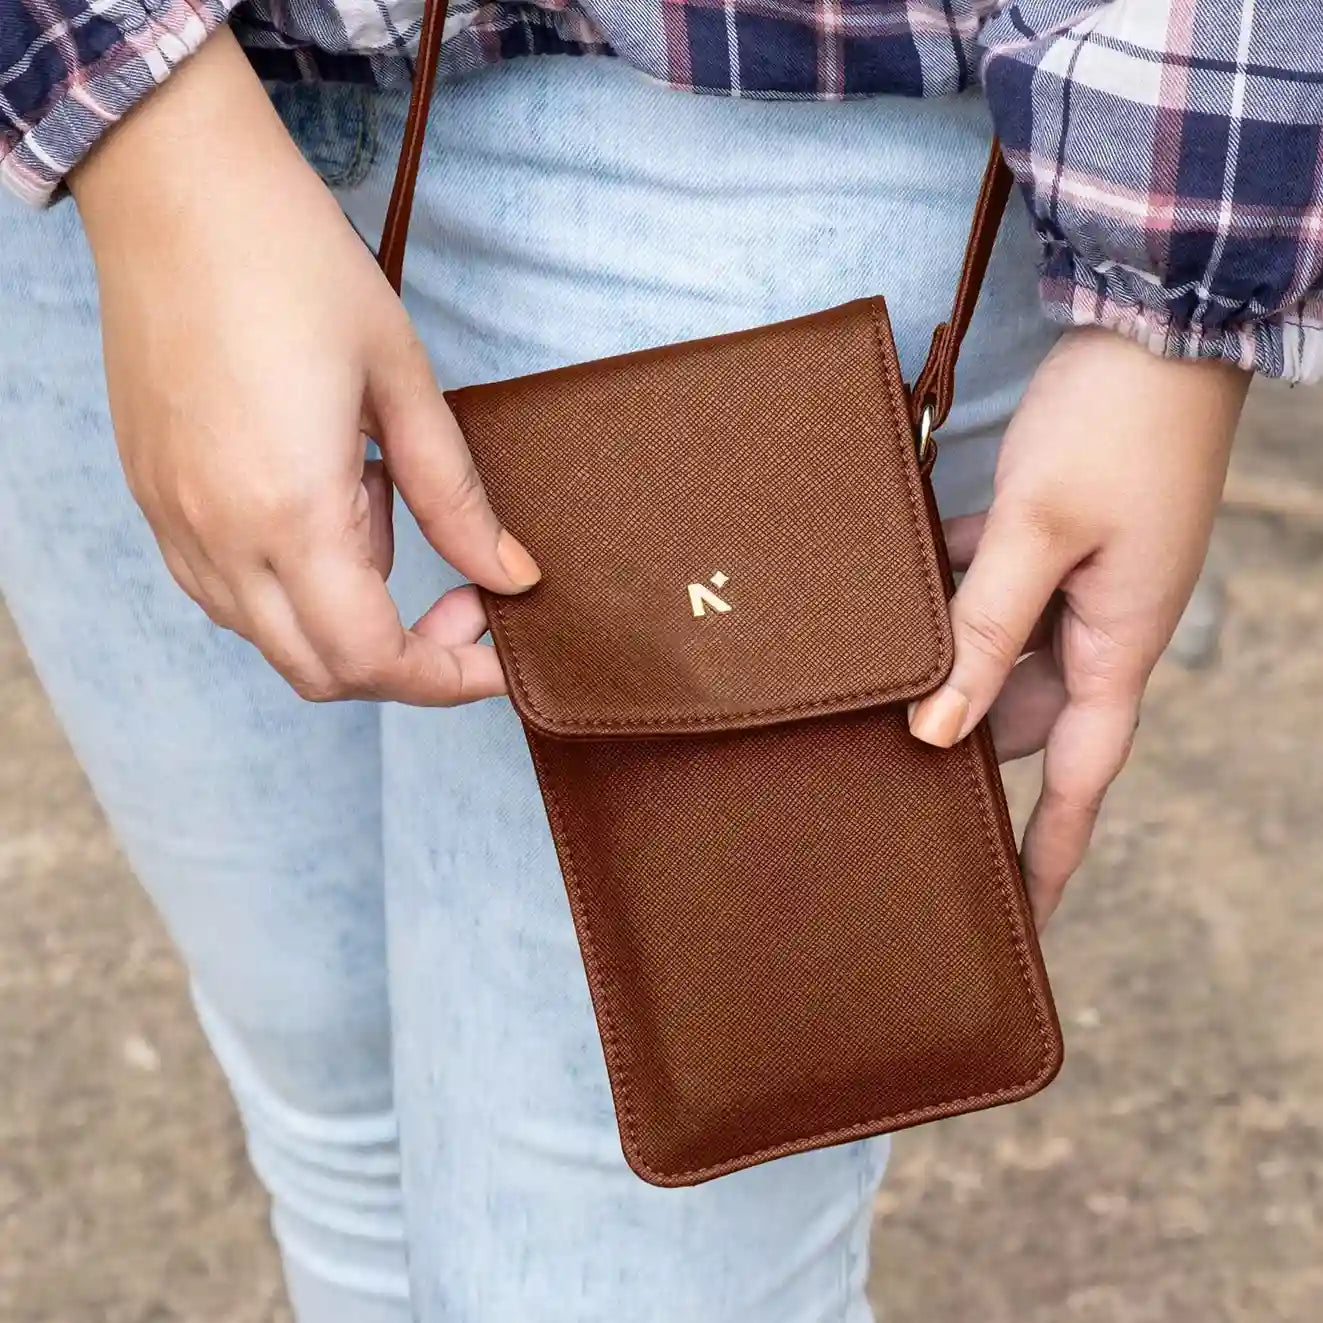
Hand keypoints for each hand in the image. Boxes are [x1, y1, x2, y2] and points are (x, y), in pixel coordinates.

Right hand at [70, 29, 538, 705]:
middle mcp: (219, 537)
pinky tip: (320, 503)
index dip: (447, 678)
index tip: (499, 655)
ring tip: (379, 507)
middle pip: (319, 671)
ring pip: (269, 637)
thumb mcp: (402, 380)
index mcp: (290, 511)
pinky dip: (290, 586)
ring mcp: (173, 522)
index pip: (372, 659)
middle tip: (462, 595)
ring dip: (345, 617)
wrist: (173, 184)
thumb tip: (510, 574)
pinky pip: (225, 591)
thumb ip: (456, 496)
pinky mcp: (152, 499)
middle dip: (405, 660)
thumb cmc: (294, 263)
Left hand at [909, 328, 1248, 924]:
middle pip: (1019, 714)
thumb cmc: (1115, 425)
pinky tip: (881, 599)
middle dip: (963, 746)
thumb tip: (938, 729)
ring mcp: (1072, 577)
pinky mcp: (1046, 533)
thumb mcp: (1038, 534)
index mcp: (1116, 643)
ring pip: (994, 650)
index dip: (1049, 850)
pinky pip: (984, 587)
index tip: (1021, 918)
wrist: (1156, 315)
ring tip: (862, 699)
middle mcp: (1096, 623)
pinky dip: (942, 595)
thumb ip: (984, 630)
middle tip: (885, 788)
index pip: (1078, 775)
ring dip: (943, 663)